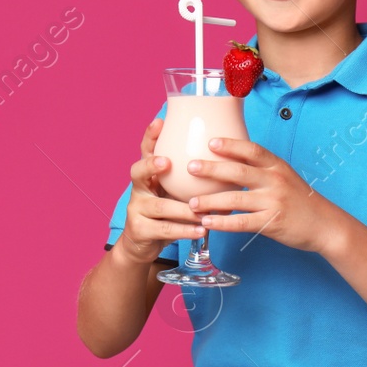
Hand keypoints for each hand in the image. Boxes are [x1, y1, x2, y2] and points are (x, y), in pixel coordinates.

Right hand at [117, 118, 205, 263]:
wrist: (143, 245)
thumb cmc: (167, 214)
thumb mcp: (175, 194)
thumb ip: (191, 181)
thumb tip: (230, 167)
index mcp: (149, 176)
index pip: (145, 151)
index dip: (150, 137)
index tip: (159, 122)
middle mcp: (139, 189)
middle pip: (137, 172)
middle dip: (151, 164)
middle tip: (166, 161)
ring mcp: (136, 209)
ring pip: (159, 205)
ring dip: (182, 208)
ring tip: (202, 210)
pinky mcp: (140, 230)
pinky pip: (164, 228)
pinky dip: (184, 230)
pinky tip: (201, 230)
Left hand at [185, 136, 344, 254]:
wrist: (325, 225)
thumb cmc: (299, 200)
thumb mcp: (284, 176)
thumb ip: (261, 169)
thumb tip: (229, 161)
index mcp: (277, 166)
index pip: (252, 150)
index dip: (231, 145)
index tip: (210, 142)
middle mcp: (275, 181)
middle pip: (239, 171)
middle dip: (212, 169)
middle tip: (190, 167)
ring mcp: (273, 202)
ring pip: (236, 199)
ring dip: (211, 201)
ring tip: (191, 203)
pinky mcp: (272, 223)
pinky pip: (242, 222)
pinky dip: (223, 223)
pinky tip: (208, 222)